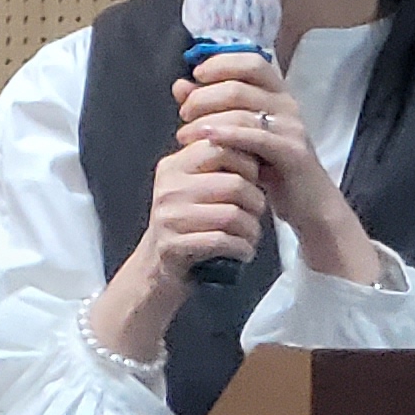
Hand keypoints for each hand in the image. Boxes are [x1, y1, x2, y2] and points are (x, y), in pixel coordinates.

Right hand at [89, 136, 274, 362]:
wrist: (156, 268)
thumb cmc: (187, 224)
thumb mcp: (193, 187)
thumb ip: (215, 166)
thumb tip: (258, 146)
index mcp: (174, 166)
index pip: (220, 146)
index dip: (248, 162)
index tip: (254, 179)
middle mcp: (169, 187)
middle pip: (234, 184)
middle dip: (256, 201)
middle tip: (258, 212)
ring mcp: (169, 216)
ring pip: (233, 215)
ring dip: (252, 229)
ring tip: (252, 235)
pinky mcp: (173, 245)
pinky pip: (222, 242)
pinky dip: (242, 248)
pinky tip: (244, 251)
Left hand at [173, 58, 387, 285]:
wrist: (308, 203)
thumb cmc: (271, 165)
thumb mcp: (239, 133)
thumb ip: (210, 107)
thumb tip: (180, 85)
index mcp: (276, 93)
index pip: (251, 61)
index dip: (221, 62)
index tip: (195, 74)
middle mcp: (286, 104)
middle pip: (240, 85)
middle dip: (205, 95)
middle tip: (184, 112)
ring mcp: (291, 127)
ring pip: (244, 110)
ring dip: (208, 118)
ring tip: (185, 134)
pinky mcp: (292, 152)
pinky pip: (256, 137)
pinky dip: (227, 135)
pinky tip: (206, 139)